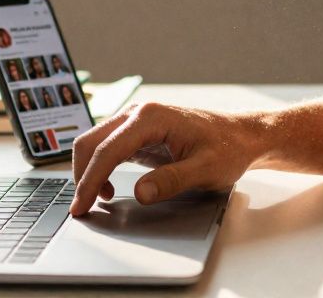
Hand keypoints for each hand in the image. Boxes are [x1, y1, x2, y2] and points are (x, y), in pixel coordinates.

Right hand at [70, 102, 259, 215]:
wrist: (242, 135)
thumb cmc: (228, 148)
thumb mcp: (205, 169)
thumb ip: (172, 180)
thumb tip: (141, 193)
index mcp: (151, 118)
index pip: (108, 150)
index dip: (90, 180)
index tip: (82, 206)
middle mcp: (139, 113)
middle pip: (92, 141)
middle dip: (82, 175)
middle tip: (80, 208)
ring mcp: (137, 120)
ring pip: (96, 142)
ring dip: (88, 170)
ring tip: (92, 201)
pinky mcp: (139, 131)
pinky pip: (108, 146)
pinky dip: (99, 166)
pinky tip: (107, 188)